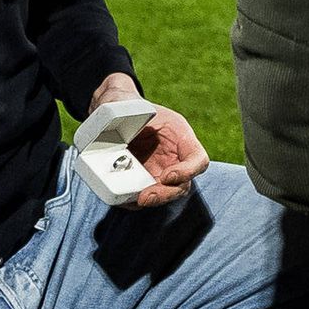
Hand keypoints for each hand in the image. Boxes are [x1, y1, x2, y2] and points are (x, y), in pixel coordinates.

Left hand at [90, 71, 205, 204]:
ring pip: (165, 194)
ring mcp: (162, 172)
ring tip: (133, 199)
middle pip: (182, 185)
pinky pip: (145, 196)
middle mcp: (175, 158)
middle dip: (165, 194)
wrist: (118, 114)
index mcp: (181, 136)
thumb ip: (126, 118)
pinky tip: (123, 198)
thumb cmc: (130, 108)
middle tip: (144, 197)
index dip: (187, 172)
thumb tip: (110, 131)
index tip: (167, 176)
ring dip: (151, 200)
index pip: (198, 160)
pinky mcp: (146, 181)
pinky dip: (135, 200)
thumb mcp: (133, 107)